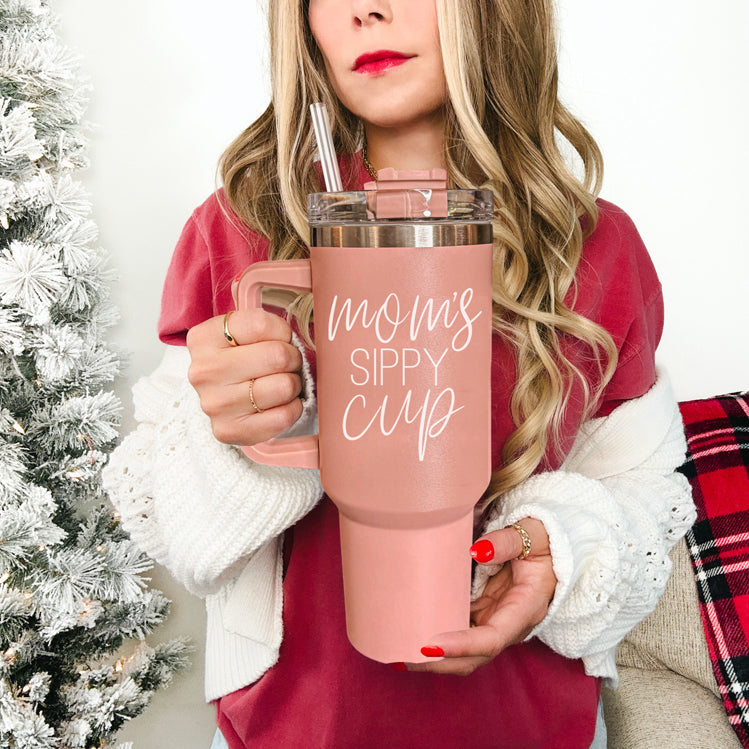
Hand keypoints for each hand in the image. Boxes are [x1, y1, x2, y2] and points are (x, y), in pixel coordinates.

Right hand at [186, 308, 303, 445]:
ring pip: (284, 386)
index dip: (282, 332)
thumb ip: (266, 326)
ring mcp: (215, 404)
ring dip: (293, 385)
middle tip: (286, 365)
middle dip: (292, 359)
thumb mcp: (245, 332)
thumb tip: (296, 338)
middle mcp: (204, 371)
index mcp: (204, 338)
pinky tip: (279, 404)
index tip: (278, 340)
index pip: (260, 325)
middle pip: (277, 356)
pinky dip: (292, 408)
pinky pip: (283, 416)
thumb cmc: (243, 360)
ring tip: (280, 383)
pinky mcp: (229, 431)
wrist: (224, 399)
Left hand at [405, 517, 555, 675]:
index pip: (492, 639)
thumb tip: (477, 550)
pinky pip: (458, 632)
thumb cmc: (543, 539)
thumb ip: (506, 541)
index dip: (461, 646)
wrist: (551, 545)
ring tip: (398, 651)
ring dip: (434, 656)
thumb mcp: (532, 535)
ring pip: (463, 651)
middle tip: (403, 655)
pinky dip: (436, 639)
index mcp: (525, 608)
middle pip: (474, 656)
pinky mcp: (482, 613)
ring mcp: (494, 620)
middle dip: (440, 662)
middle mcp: (508, 624)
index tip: (430, 646)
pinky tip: (410, 635)